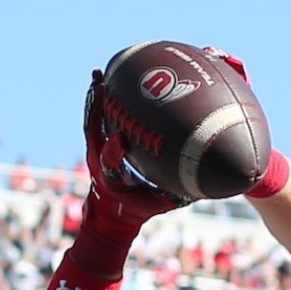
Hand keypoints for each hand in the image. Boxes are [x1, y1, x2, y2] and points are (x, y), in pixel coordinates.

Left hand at [80, 69, 186, 222]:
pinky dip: (98, 101)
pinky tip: (104, 81)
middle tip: (102, 84)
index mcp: (110, 178)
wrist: (110, 215)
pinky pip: (95, 120)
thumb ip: (173, 197)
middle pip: (92, 130)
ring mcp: (94, 152)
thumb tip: (199, 186)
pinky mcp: (96, 145)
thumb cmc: (135, 209)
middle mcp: (98, 161)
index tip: (120, 138)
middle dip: (97, 108)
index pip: (109, 162)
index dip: (113, 150)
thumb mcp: (155, 206)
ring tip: (99, 74)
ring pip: (92, 121)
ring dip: (95, 98)